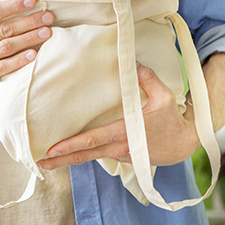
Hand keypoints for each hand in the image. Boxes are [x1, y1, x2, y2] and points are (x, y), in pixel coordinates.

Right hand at [0, 0, 53, 91]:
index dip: (14, 6)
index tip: (33, 0)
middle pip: (4, 30)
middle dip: (29, 22)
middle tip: (49, 17)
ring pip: (6, 48)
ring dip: (29, 40)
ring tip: (47, 32)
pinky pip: (2, 68)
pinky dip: (19, 61)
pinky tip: (33, 54)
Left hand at [36, 63, 200, 169]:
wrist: (185, 143)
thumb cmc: (172, 119)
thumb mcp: (164, 95)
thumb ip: (146, 78)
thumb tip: (131, 61)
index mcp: (124, 133)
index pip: (92, 140)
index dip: (70, 146)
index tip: (52, 150)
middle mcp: (119, 147)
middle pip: (84, 156)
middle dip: (60, 160)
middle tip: (39, 163)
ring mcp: (120, 155)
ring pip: (90, 158)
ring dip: (69, 160)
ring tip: (47, 161)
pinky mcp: (123, 157)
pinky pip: (99, 155)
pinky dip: (83, 156)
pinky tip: (69, 155)